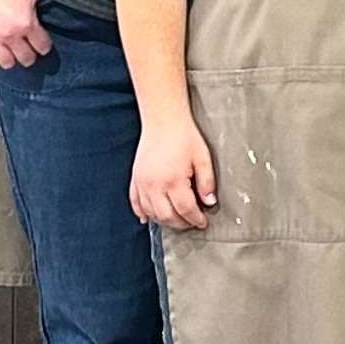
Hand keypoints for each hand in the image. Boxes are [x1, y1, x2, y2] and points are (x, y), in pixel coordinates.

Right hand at [0, 0, 50, 69]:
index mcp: (27, 24)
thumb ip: (40, 6)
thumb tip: (46, 12)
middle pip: (25, 58)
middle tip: (29, 51)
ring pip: (5, 62)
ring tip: (12, 54)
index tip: (43, 45)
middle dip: (30, 56)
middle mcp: (10, 35)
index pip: (42, 46)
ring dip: (12, 60)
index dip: (45, 46)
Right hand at [132, 114, 215, 230]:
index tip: (202, 222)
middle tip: (191, 223)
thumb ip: (207, 182)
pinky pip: (135, 202)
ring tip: (176, 220)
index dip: (196, 220)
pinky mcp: (135, 178)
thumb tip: (209, 202)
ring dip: (163, 220)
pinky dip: (141, 212)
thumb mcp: (203, 158)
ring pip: (150, 212)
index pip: (185, 210)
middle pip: (167, 216)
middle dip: (181, 224)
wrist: (163, 119)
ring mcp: (142, 183)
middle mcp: (155, 185)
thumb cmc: (184, 136)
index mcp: (173, 181)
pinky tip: (147, 217)